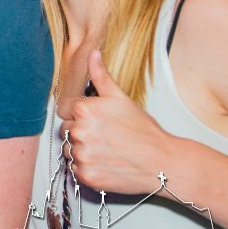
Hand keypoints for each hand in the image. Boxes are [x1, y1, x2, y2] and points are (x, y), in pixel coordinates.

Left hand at [59, 50, 174, 194]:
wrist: (162, 163)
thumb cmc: (143, 130)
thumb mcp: (121, 98)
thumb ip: (101, 75)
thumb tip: (93, 53)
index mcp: (83, 109)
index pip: (65, 109)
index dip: (81, 114)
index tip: (98, 121)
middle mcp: (78, 131)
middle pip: (66, 130)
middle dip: (81, 132)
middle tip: (104, 136)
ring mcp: (81, 155)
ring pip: (69, 150)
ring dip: (82, 150)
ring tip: (106, 150)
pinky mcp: (86, 175)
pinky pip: (76, 169)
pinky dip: (87, 167)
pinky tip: (106, 163)